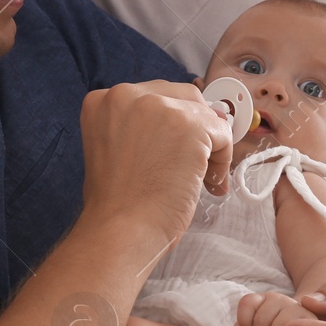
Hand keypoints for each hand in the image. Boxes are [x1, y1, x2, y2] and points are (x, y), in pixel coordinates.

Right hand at [79, 81, 233, 247]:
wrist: (121, 230)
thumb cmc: (118, 204)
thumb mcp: (115, 149)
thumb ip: (143, 129)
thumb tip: (195, 123)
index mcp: (103, 101)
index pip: (154, 96)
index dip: (172, 124)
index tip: (175, 150)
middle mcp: (126, 95)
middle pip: (182, 97)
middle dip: (195, 129)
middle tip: (195, 164)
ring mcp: (158, 107)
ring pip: (205, 115)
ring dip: (210, 146)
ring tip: (202, 178)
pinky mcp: (189, 124)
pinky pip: (222, 134)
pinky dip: (222, 159)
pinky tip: (208, 182)